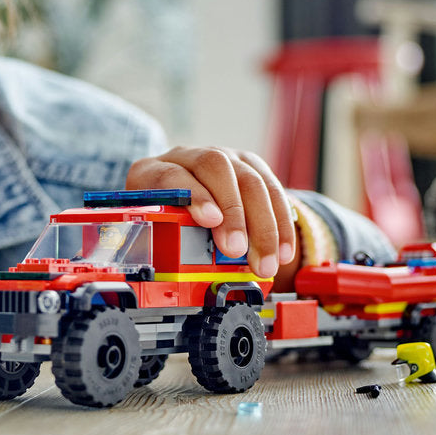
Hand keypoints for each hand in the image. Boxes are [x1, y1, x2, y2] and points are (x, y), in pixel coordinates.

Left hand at [126, 146, 298, 284]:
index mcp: (153, 171)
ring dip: (263, 226)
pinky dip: (281, 223)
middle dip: (233, 212)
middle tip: (238, 250)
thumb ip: (162, 243)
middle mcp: (188, 157)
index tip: (210, 221)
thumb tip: (182, 277)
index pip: (172, 174)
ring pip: (250, 180)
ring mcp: (222, 158)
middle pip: (216, 168)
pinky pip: (273, 189)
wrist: (181, 193)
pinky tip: (283, 251)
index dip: (194, 196)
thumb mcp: (152, 231)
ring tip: (266, 263)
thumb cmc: (162, 220)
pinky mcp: (250, 165)